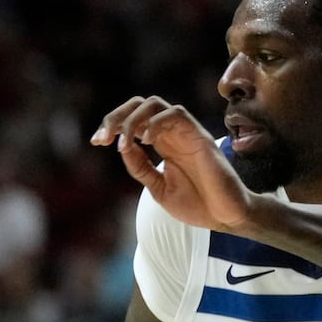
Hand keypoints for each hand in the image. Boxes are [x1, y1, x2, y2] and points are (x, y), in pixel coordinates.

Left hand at [92, 97, 252, 231]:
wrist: (225, 217)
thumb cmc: (198, 204)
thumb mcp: (159, 188)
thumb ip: (141, 168)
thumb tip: (122, 147)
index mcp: (162, 145)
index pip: (133, 121)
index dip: (112, 126)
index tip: (96, 141)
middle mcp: (172, 134)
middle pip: (140, 105)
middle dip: (116, 117)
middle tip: (102, 138)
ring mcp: (186, 133)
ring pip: (155, 104)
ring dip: (132, 119)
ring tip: (122, 141)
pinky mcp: (199, 136)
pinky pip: (176, 114)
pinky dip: (155, 122)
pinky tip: (145, 140)